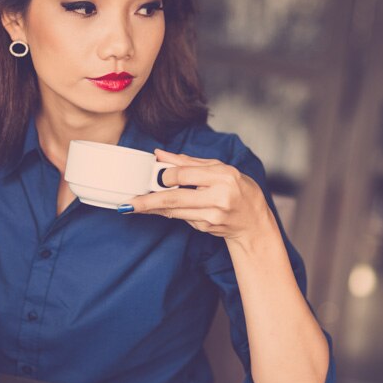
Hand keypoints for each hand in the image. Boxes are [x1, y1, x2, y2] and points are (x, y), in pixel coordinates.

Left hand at [126, 149, 278, 244]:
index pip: (184, 175)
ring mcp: (213, 216)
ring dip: (153, 208)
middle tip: (128, 203)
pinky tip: (159, 209)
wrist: (254, 221)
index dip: (165, 176)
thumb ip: (188, 162)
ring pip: (175, 211)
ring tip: (134, 205)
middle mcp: (219, 197)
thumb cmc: (239, 189)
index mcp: (223, 177)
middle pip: (175, 197)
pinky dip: (168, 212)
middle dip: (148, 201)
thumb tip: (159, 154)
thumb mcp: (219, 169)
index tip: (153, 175)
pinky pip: (182, 218)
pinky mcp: (207, 228)